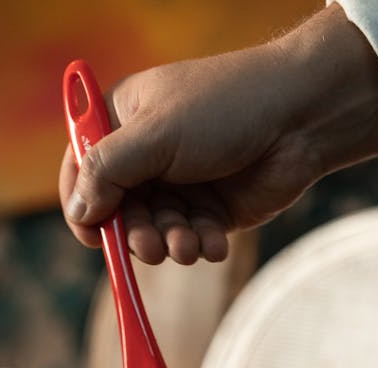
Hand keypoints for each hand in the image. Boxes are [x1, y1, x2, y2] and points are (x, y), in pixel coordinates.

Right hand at [59, 4, 377, 263]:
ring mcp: (179, 185)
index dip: (83, 206)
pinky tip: (214, 244)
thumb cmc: (223, 108)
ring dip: (170, 244)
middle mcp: (146, 156)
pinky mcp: (210, 210)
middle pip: (118, 212)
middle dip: (136, 234)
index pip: (82, 170)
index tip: (93, 236)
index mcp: (122, 122)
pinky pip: (191, 240)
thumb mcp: (154, 135)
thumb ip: (107, 172)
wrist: (299, 117)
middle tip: (152, 248)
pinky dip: (199, 246)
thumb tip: (77, 212)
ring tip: (189, 246)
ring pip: (156, 232)